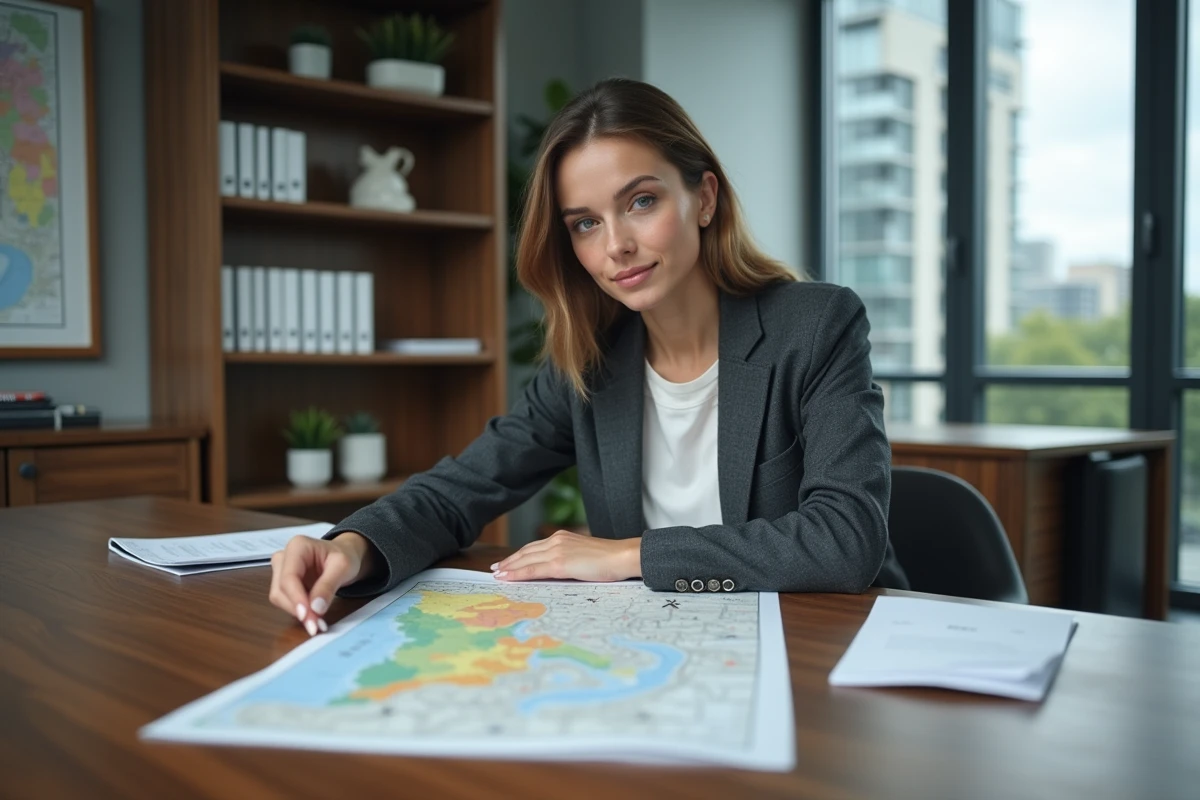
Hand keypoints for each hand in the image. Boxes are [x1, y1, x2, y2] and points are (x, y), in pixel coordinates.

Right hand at [268, 531, 373, 635]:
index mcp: (297, 546)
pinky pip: (285, 601)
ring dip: (296, 612)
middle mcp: (284, 557)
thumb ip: (328, 585)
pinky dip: (297, 611)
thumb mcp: (343, 567)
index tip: (307, 616)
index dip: (296, 598)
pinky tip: (312, 617)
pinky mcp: (283, 584)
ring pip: (279, 598)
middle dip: (297, 609)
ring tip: (317, 623)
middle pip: (280, 589)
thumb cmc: (344, 556)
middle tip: (315, 626)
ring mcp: (281, 571)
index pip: (289, 576)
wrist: (345, 556)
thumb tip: (316, 608)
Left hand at [491, 531, 641, 582]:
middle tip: (496, 569)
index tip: (508, 562)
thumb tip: (559, 571)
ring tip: (497, 574)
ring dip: (509, 567)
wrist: (622, 557)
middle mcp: (557, 540)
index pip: (535, 547)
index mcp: (563, 538)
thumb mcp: (585, 557)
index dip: (519, 555)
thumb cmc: (610, 560)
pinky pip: (533, 569)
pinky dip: (517, 573)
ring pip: (526, 560)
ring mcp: (557, 550)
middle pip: (526, 552)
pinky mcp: (559, 563)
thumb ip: (570, 560)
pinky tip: (507, 577)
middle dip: (509, 561)